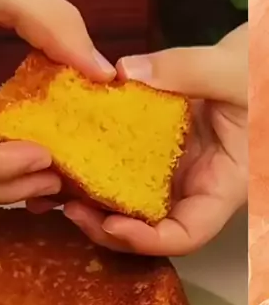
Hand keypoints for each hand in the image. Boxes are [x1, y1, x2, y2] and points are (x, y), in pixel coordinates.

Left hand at [28, 24, 247, 255]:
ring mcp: (169, 172)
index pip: (186, 235)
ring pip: (126, 202)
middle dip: (105, 227)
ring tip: (55, 186)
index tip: (112, 224)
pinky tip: (64, 156)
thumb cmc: (258, 75)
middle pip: (147, 228)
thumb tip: (126, 72)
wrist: (250, 64)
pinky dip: (91, 167)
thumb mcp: (234, 72)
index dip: (148, 240)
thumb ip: (187, 70)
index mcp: (221, 186)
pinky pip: (118, 167)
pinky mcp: (150, 153)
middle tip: (69, 207)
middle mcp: (191, 188)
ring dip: (90, 201)